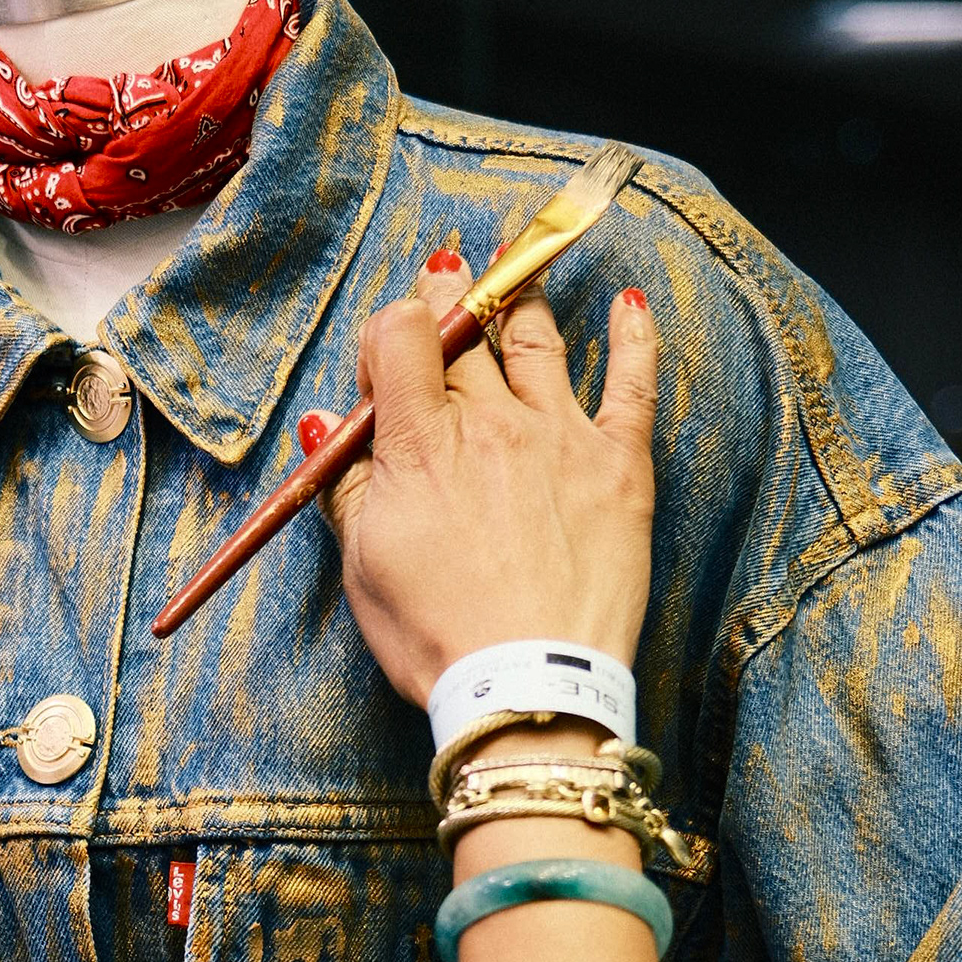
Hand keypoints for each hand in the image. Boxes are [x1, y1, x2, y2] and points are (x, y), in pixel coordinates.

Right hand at [323, 256, 658, 707]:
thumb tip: (328, 423)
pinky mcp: (619, 464)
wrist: (529, 686)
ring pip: (537, 341)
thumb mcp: (362, 565)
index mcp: (420, 444)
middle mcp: (490, 423)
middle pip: (465, 333)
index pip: (403, 335)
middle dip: (450, 300)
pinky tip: (628, 306)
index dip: (392, 329)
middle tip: (447, 277)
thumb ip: (346, 484)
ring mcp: (560, 436)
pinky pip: (632, 382)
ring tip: (515, 275)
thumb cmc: (437, 637)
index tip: (391, 350)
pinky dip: (632, 337)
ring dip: (520, 299)